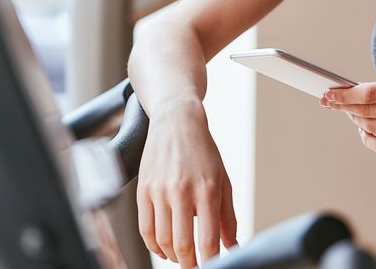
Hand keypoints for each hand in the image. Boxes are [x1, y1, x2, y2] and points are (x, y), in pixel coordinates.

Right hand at [136, 100, 238, 265]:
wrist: (176, 121)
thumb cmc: (203, 152)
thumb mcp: (223, 180)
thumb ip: (228, 217)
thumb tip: (232, 246)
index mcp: (207, 189)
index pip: (208, 240)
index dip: (211, 262)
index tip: (213, 268)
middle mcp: (182, 191)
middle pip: (183, 246)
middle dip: (191, 264)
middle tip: (196, 268)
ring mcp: (159, 191)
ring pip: (163, 241)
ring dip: (173, 257)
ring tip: (183, 259)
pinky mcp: (143, 190)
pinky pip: (146, 229)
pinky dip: (155, 246)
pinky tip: (165, 250)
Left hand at [320, 70, 375, 156]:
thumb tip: (361, 93)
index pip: (369, 93)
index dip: (345, 94)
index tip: (329, 93)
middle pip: (365, 111)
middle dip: (343, 106)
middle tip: (331, 101)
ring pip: (370, 128)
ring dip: (355, 120)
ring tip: (350, 112)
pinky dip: (366, 138)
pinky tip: (363, 130)